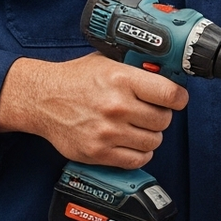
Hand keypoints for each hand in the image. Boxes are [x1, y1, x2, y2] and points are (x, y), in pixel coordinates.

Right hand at [0, 53, 183, 169]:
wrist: (42, 99)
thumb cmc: (74, 79)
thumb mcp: (107, 61)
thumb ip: (136, 67)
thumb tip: (166, 72)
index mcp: (122, 79)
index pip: (170, 94)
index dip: (179, 98)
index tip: (177, 99)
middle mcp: (116, 106)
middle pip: (164, 120)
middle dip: (162, 116)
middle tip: (152, 111)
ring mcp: (108, 132)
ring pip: (153, 141)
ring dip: (150, 135)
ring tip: (138, 126)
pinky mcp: (98, 153)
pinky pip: (137, 160)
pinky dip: (139, 153)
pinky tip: (131, 142)